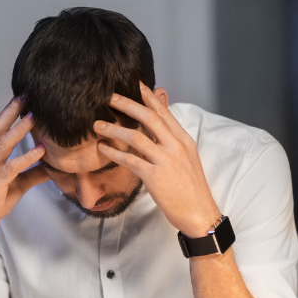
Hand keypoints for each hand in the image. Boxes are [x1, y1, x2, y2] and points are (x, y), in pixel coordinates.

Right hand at [0, 97, 48, 249]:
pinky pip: (11, 167)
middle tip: (27, 94)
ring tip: (35, 116)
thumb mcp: (17, 186)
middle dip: (12, 110)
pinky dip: (27, 157)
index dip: (10, 112)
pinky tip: (41, 150)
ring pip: (3, 144)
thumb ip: (33, 174)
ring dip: (19, 129)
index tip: (24, 96)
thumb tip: (54, 166)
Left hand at [93, 83, 219, 237]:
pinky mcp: (155, 177)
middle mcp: (176, 147)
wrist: (199, 213)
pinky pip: (130, 160)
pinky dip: (114, 153)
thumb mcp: (187, 158)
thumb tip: (161, 126)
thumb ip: (172, 141)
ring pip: (136, 137)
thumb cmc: (191, 188)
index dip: (148, 97)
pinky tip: (103, 148)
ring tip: (97, 125)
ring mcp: (166, 161)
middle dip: (127, 104)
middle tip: (109, 97)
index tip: (135, 84)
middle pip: (149, 118)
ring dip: (114, 129)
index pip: (164, 113)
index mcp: (184, 140)